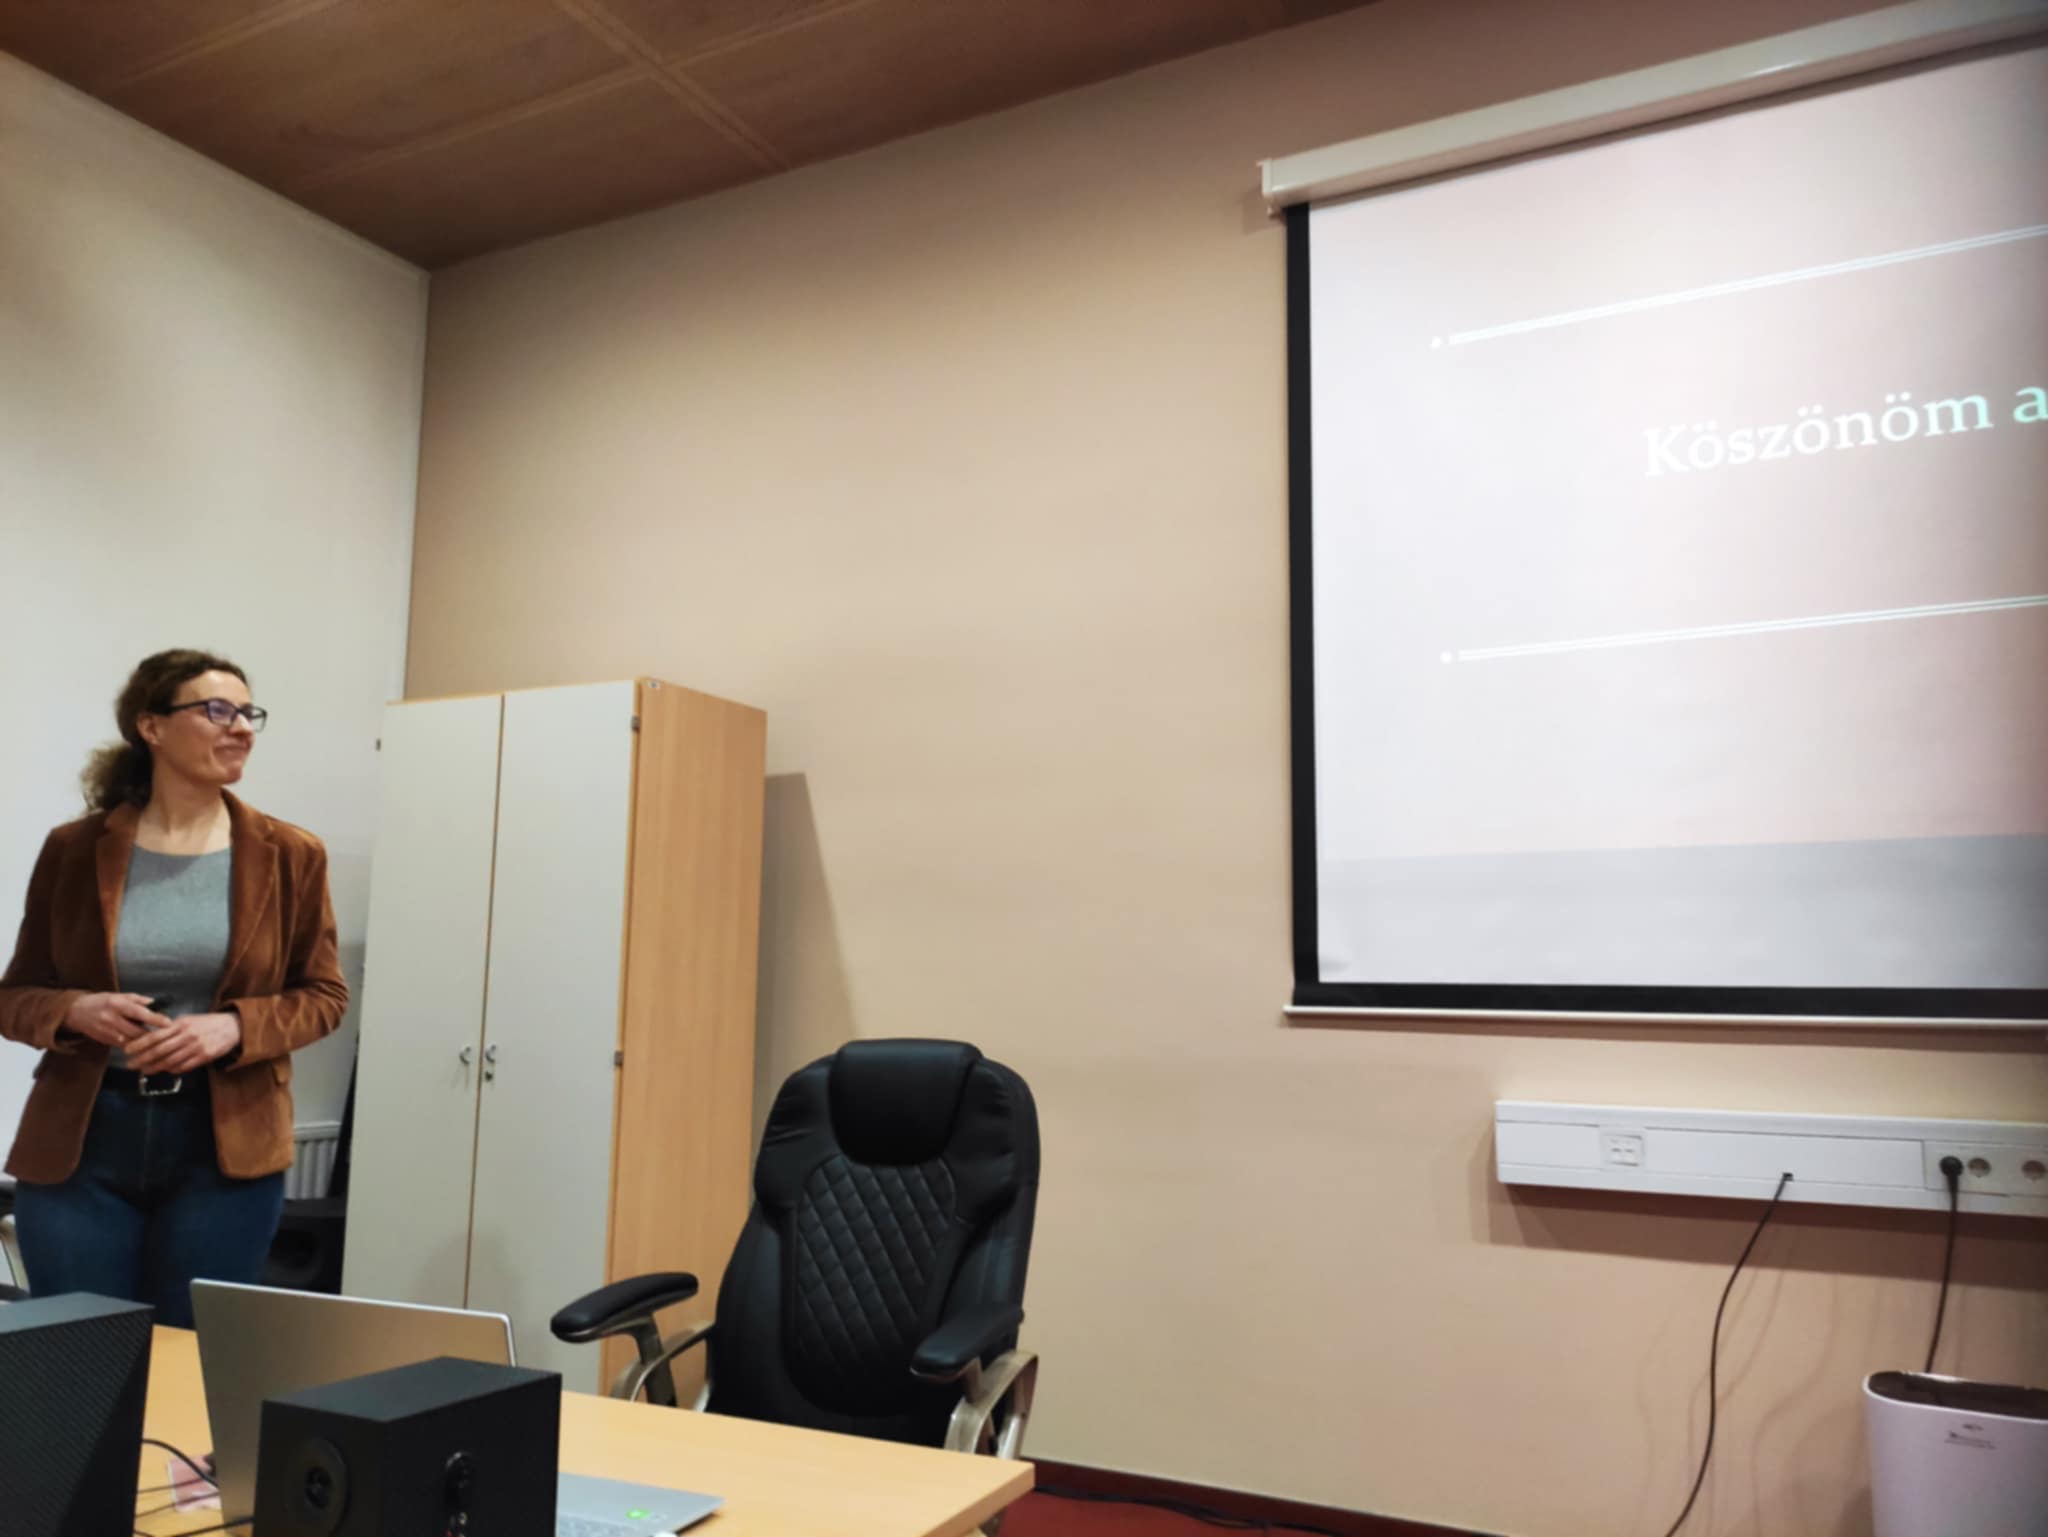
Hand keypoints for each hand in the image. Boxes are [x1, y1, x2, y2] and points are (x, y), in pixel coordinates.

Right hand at [64, 992, 164, 1048]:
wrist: (77, 1012)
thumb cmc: (102, 1001)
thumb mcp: (119, 995)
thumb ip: (138, 1000)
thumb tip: (155, 1003)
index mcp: (118, 1005)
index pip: (139, 1013)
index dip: (155, 1019)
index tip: (169, 1023)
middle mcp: (112, 1019)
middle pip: (136, 1031)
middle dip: (153, 1035)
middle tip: (168, 1036)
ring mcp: (107, 1032)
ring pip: (131, 1042)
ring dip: (145, 1043)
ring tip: (159, 1043)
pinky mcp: (105, 1041)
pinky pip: (124, 1046)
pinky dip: (135, 1046)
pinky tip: (145, 1047)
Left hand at [123, 1011, 242, 1075]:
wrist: (232, 1027)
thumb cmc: (207, 1023)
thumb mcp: (189, 1019)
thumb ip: (172, 1028)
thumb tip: (153, 1037)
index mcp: (182, 1025)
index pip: (156, 1036)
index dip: (139, 1044)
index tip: (127, 1050)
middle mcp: (187, 1036)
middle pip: (160, 1050)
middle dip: (142, 1059)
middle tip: (130, 1064)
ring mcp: (196, 1048)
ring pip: (170, 1061)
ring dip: (154, 1067)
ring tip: (144, 1070)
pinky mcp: (204, 1057)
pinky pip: (183, 1066)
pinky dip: (172, 1069)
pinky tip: (165, 1070)